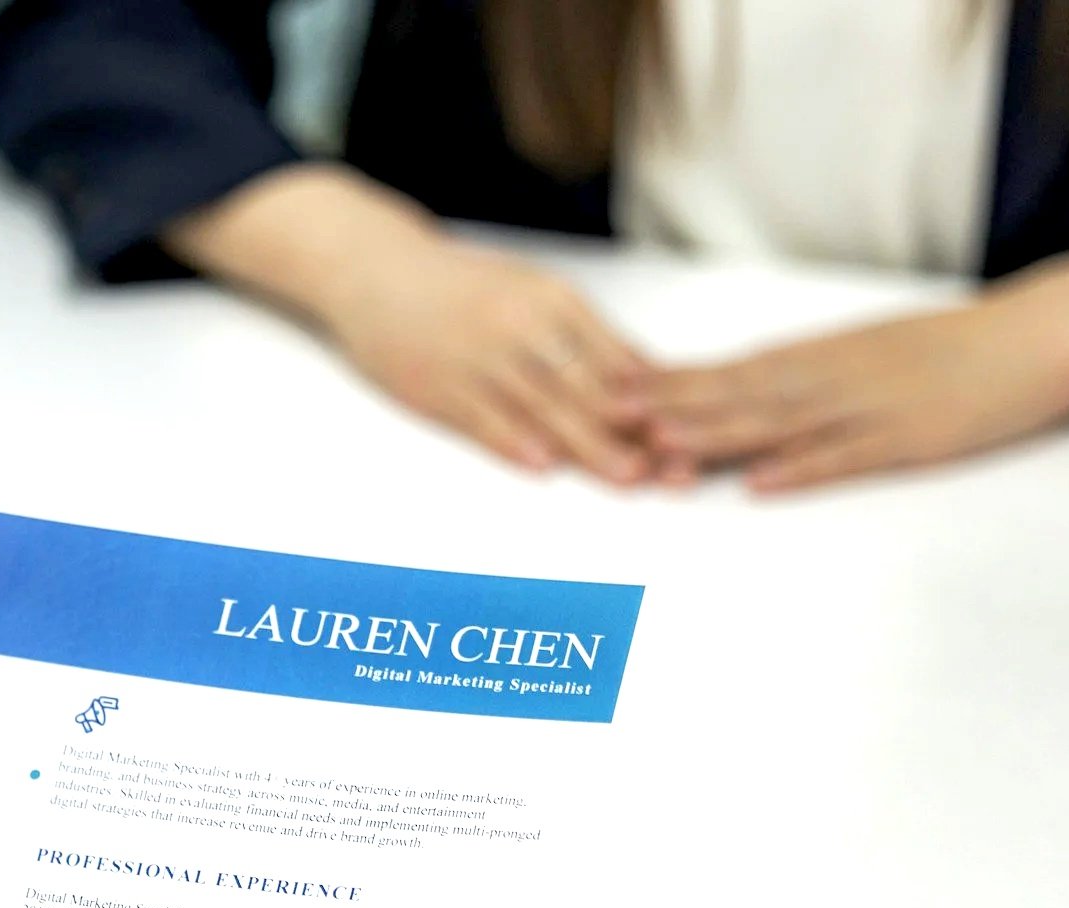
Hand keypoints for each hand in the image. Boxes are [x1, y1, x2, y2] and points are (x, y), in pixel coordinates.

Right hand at [165, 165, 656, 482]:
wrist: (375, 271)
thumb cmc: (461, 287)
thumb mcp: (528, 292)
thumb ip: (581, 335)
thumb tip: (643, 378)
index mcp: (551, 299)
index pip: (615, 356)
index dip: (656, 399)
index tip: (693, 431)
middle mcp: (520, 324)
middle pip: (588, 385)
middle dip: (634, 430)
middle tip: (674, 466)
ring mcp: (477, 356)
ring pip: (543, 406)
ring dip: (588, 445)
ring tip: (625, 477)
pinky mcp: (437, 385)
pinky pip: (482, 417)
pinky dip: (513, 441)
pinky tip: (542, 464)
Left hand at [637, 251, 1068, 490]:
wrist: (1038, 334)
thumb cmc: (946, 349)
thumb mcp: (862, 352)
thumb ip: (797, 375)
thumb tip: (734, 390)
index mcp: (816, 356)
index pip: (724, 371)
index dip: (663, 385)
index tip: (603, 392)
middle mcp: (830, 377)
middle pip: (735, 396)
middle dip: (667, 409)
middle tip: (604, 418)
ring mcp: (868, 408)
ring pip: (779, 423)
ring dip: (718, 436)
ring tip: (661, 448)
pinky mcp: (909, 439)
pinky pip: (848, 456)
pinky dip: (802, 469)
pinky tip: (761, 484)